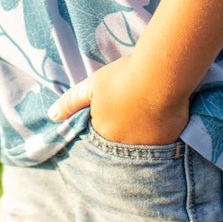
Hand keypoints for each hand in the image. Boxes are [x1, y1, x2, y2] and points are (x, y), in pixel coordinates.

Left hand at [47, 55, 188, 146]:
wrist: (160, 75)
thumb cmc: (122, 78)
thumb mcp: (91, 85)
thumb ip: (71, 102)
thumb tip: (51, 116)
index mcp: (105, 134)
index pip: (99, 139)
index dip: (105, 125)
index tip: (112, 114)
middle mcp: (126, 146)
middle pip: (121, 144)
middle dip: (123, 133)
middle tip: (131, 115)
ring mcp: (149, 147)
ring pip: (142, 145)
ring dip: (142, 135)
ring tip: (146, 116)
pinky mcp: (170, 142)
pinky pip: (162, 143)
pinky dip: (160, 133)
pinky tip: (162, 119)